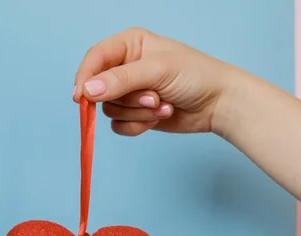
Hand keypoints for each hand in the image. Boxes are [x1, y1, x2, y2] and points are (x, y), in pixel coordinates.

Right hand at [73, 27, 235, 136]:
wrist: (219, 103)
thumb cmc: (195, 76)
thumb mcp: (156, 71)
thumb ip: (120, 80)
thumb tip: (86, 92)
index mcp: (129, 44)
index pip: (95, 58)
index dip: (86, 77)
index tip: (81, 98)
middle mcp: (126, 67)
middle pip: (101, 89)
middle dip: (128, 99)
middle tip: (153, 98)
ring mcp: (131, 93)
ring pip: (111, 110)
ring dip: (138, 113)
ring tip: (162, 105)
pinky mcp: (136, 114)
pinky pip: (120, 125)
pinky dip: (139, 125)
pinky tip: (161, 116)